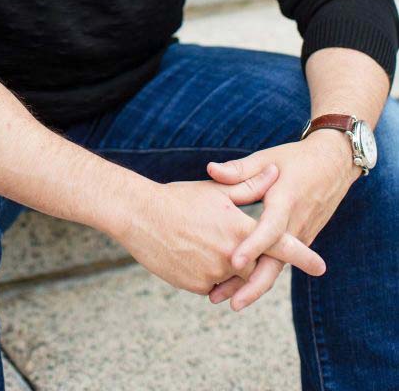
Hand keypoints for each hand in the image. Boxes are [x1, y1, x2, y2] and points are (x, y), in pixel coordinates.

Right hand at [116, 163, 325, 297]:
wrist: (138, 216)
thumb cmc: (178, 198)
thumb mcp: (215, 190)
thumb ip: (249, 185)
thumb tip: (274, 173)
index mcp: (237, 229)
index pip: (278, 245)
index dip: (301, 256)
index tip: (320, 266)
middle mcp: (229, 256)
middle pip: (256, 265)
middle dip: (254, 259)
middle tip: (236, 245)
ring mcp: (212, 273)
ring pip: (232, 276)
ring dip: (229, 264)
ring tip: (205, 241)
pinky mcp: (196, 286)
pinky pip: (213, 284)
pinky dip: (211, 273)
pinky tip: (193, 252)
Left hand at [206, 134, 358, 311]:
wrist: (333, 165)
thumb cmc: (297, 159)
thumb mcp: (268, 158)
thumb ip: (240, 169)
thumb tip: (211, 170)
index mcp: (286, 202)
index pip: (270, 230)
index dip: (252, 246)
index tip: (233, 261)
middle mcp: (295, 225)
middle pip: (277, 263)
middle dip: (254, 286)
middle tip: (231, 303)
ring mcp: (301, 236)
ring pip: (277, 267)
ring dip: (253, 285)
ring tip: (224, 298)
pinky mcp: (300, 240)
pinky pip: (280, 262)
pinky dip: (261, 274)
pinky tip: (239, 285)